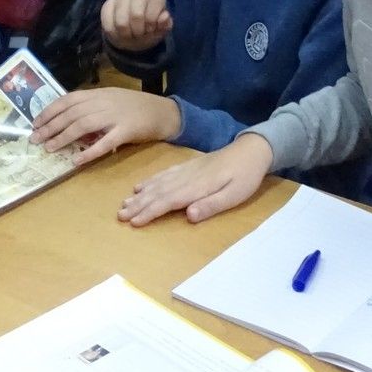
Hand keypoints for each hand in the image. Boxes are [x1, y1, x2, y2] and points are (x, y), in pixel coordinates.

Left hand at [31, 87, 182, 161]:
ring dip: (63, 137)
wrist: (164, 112)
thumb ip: (91, 108)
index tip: (35, 123)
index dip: (49, 111)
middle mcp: (104, 102)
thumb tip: (67, 121)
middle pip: (71, 113)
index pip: (68, 100)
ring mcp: (115, 116)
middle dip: (50, 126)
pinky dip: (89, 151)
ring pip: (83, 125)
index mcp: (99, 93)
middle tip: (35, 139)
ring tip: (49, 148)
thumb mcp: (111, 100)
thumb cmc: (136, 108)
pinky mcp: (127, 131)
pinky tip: (77, 159)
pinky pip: (105, 142)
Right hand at [102, 0, 172, 51]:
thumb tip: (164, 17)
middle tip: (139, 34)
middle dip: (138, 31)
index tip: (150, 29)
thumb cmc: (149, 32)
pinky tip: (119, 33)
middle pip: (136, 14)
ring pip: (121, 21)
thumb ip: (165, 25)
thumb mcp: (161, 32)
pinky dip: (114, 34)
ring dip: (126, 34)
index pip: (155, 1)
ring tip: (129, 34)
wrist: (132, 38)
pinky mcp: (108, 4)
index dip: (152, 20)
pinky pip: (107, 22)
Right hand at [119, 134, 272, 225]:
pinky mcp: (188, 166)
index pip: (168, 201)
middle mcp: (186, 177)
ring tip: (124, 204)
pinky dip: (150, 181)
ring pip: (158, 183)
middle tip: (120, 216)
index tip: (134, 222)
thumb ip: (212, 205)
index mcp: (197, 187)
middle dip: (138, 205)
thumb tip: (189, 215)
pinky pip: (163, 174)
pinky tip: (141, 186)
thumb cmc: (246, 176)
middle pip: (158, 193)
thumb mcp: (235, 195)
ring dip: (140, 195)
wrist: (251, 149)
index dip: (150, 212)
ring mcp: (186, 170)